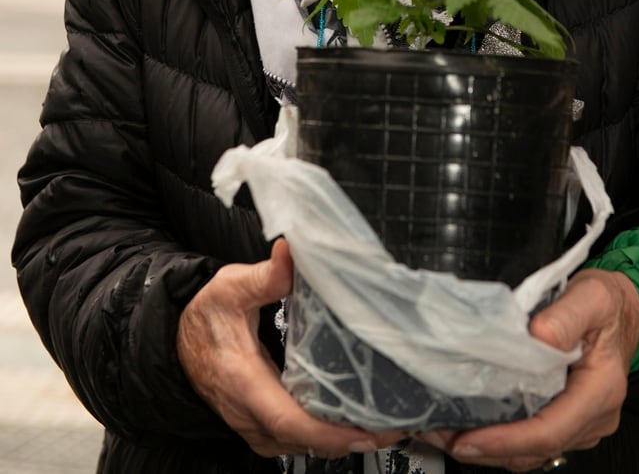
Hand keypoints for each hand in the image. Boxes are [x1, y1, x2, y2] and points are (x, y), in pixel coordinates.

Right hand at [177, 238, 403, 457]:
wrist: (179, 343)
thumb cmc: (206, 317)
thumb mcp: (229, 288)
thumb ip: (264, 275)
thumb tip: (290, 254)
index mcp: (243, 382)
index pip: (288, 420)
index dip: (330, 432)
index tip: (368, 430)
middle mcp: (249, 415)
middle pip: (305, 441)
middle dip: (353, 437)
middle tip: (398, 425)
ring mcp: (255, 428)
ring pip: (305, 446)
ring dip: (346, 439)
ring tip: (389, 424)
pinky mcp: (263, 430)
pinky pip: (301, 442)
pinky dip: (331, 437)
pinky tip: (358, 421)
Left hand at [418, 268, 638, 471]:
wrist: (621, 310)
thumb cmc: (608, 304)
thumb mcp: (592, 297)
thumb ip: (566, 316)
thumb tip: (539, 337)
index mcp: (600, 391)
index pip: (550, 431)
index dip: (507, 440)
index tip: (470, 438)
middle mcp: (591, 416)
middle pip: (535, 448)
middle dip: (486, 447)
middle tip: (442, 434)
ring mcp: (578, 422)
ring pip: (530, 450)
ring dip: (488, 445)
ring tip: (445, 430)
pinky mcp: (564, 417)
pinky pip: (530, 437)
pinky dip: (499, 435)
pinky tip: (470, 422)